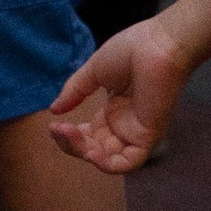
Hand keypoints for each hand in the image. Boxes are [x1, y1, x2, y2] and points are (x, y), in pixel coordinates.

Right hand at [48, 18, 192, 173]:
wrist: (157, 45)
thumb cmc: (130, 51)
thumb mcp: (94, 71)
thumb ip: (75, 91)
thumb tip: (54, 110)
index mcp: (114, 111)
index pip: (90, 134)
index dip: (71, 135)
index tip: (53, 126)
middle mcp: (124, 125)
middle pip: (94, 148)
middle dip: (72, 143)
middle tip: (57, 130)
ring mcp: (135, 132)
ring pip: (108, 158)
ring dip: (84, 152)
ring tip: (69, 135)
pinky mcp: (147, 137)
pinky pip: (128, 162)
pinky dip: (107, 164)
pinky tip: (90, 152)